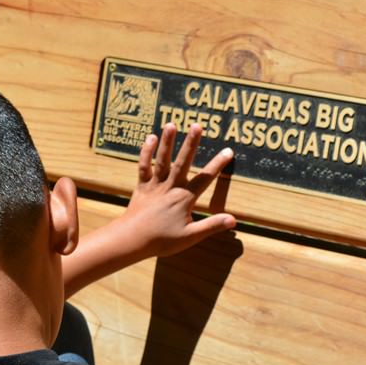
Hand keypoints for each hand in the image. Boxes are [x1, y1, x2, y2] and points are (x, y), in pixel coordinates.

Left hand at [119, 121, 235, 258]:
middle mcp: (170, 187)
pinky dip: (146, 153)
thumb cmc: (162, 240)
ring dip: (167, 142)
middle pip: (183, 162)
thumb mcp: (190, 237)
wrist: (132, 240)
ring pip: (162, 160)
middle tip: (197, 125)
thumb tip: (233, 220)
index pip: (205, 179)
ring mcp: (155, 185)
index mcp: (184, 198)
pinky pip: (143, 167)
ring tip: (171, 124)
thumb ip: (211, 226)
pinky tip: (150, 138)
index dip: (218, 165)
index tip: (228, 151)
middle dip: (191, 143)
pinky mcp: (142, 187)